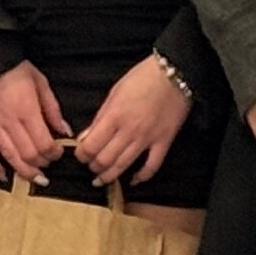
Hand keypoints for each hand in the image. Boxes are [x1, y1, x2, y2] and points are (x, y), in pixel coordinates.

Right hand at [0, 60, 73, 183]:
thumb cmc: (17, 70)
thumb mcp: (41, 83)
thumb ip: (53, 109)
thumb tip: (65, 132)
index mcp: (26, 109)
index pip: (43, 142)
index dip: (54, 153)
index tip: (59, 152)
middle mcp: (8, 120)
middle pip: (28, 153)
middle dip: (41, 163)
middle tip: (48, 165)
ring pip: (9, 156)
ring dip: (23, 171)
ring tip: (35, 179)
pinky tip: (4, 176)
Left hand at [70, 56, 191, 189]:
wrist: (175, 73)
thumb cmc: (143, 78)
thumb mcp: (114, 93)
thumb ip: (100, 118)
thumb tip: (86, 137)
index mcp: (114, 116)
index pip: (90, 146)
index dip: (81, 155)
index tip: (80, 154)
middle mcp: (129, 131)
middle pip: (105, 160)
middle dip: (93, 167)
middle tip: (90, 166)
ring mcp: (147, 138)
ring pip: (123, 166)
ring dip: (109, 176)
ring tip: (102, 179)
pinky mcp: (164, 142)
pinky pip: (152, 167)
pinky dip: (141, 177)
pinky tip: (133, 181)